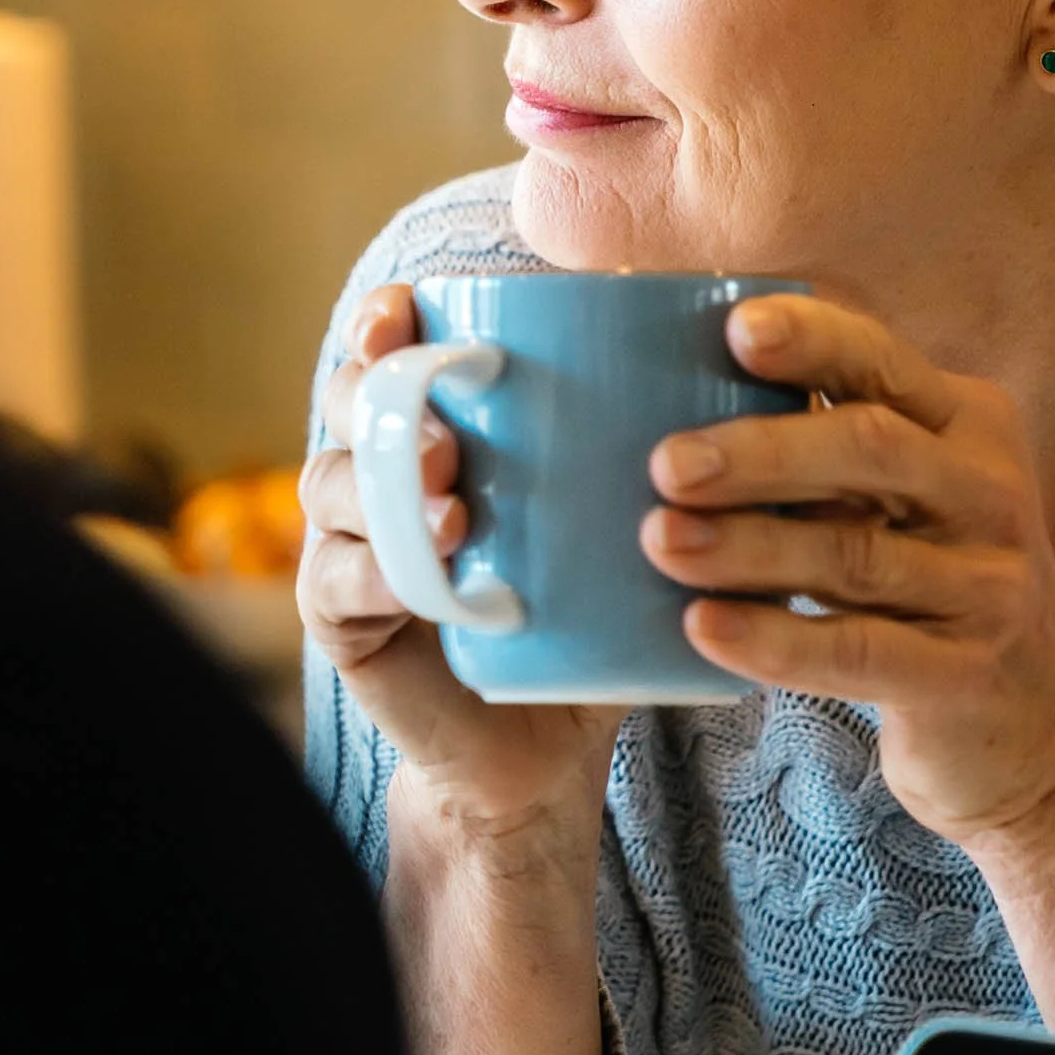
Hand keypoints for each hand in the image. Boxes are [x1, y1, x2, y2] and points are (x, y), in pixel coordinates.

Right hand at [299, 284, 622, 841]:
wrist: (547, 739)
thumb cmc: (590, 606)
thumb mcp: (623, 518)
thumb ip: (655, 447)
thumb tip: (723, 355)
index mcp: (438, 423)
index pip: (390, 348)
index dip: (384, 323)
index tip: (405, 314)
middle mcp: (378, 468)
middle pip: (349, 402)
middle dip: (384, 400)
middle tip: (450, 436)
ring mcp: (348, 540)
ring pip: (330, 482)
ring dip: (386, 490)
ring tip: (453, 512)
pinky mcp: (340, 616)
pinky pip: (335, 580)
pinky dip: (373, 574)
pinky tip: (414, 581)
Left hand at [640, 295, 1054, 847]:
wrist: (1042, 729)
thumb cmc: (935, 584)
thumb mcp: (915, 496)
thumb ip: (833, 450)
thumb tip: (676, 400)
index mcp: (969, 425)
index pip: (886, 362)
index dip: (814, 339)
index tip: (736, 329)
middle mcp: (990, 494)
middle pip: (871, 450)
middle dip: (762, 451)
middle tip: (666, 464)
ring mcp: (986, 588)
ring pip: (853, 554)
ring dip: (748, 545)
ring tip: (660, 541)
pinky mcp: (963, 676)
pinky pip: (857, 650)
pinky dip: (775, 638)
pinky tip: (704, 626)